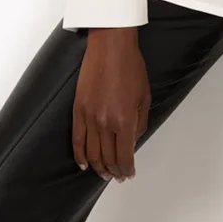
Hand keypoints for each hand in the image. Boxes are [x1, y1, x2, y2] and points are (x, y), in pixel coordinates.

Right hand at [72, 27, 149, 181]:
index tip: (129, 174)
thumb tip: (133, 140)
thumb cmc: (130, 65)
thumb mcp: (145, 95)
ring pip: (92, 153)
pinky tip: (84, 164)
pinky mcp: (78, 109)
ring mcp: (89, 117)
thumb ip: (140, 122)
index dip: (127, 169)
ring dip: (98, 167)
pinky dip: (79, 155)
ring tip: (103, 173)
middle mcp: (105, 122)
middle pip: (108, 158)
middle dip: (114, 171)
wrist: (111, 45)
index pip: (124, 156)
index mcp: (125, 119)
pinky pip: (77, 139)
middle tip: (118, 176)